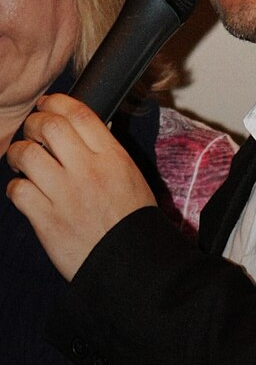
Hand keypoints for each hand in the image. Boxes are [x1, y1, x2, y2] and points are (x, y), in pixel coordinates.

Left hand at [7, 94, 155, 280]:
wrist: (130, 262)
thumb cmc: (131, 219)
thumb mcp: (128, 174)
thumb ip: (104, 151)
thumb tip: (77, 132)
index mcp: (112, 157)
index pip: (80, 114)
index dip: (57, 102)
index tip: (47, 104)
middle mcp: (88, 171)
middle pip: (50, 126)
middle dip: (33, 123)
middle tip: (31, 130)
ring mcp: (66, 194)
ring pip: (27, 155)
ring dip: (18, 153)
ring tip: (21, 159)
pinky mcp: (47, 219)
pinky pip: (18, 191)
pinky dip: (16, 188)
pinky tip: (25, 191)